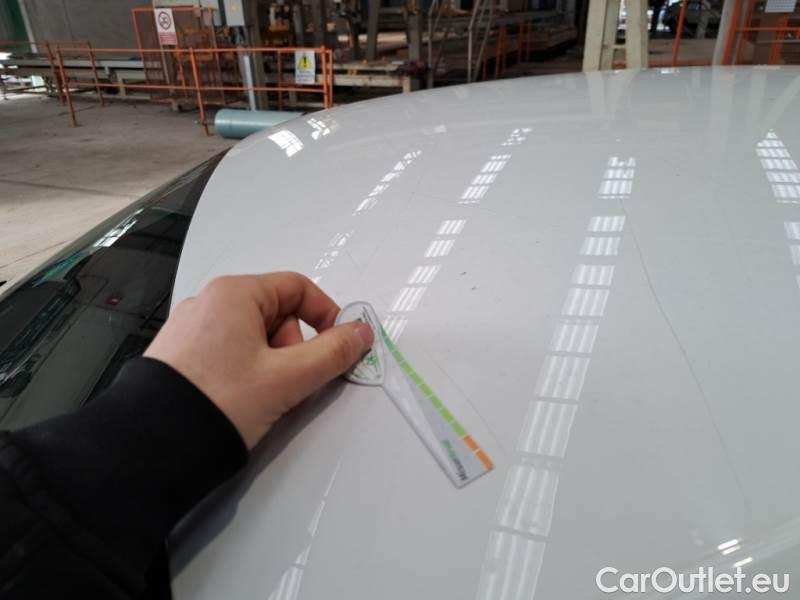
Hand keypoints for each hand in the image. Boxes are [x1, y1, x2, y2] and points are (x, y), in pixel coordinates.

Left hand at [144, 272, 373, 448]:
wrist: (154, 445)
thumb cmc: (216, 402)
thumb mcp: (287, 378)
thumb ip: (332, 353)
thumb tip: (359, 335)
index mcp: (234, 294)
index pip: (298, 287)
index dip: (326, 315)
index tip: (338, 344)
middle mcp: (209, 303)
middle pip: (277, 312)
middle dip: (294, 347)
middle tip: (292, 380)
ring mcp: (192, 329)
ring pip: (254, 335)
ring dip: (272, 362)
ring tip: (263, 395)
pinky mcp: (182, 355)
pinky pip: (230, 351)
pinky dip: (247, 370)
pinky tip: (242, 398)